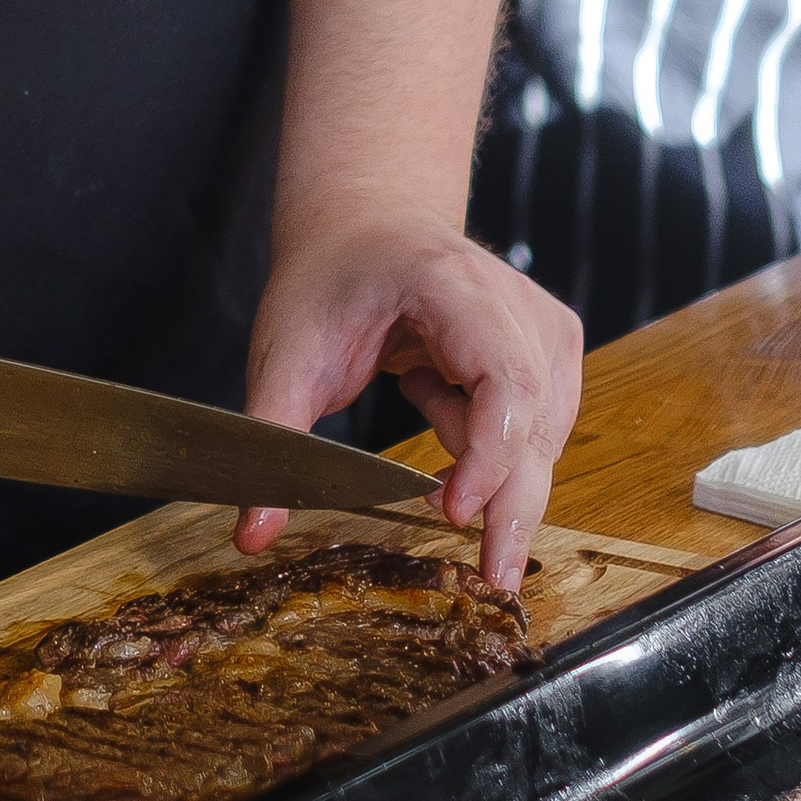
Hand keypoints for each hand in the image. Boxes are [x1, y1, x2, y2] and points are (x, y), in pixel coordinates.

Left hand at [234, 210, 581, 593]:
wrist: (365, 222)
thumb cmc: (329, 278)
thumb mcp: (285, 352)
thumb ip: (273, 439)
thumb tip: (252, 534)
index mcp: (451, 282)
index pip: (501, 376)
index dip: (488, 452)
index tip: (451, 511)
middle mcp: (512, 299)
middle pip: (535, 418)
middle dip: (512, 502)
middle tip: (491, 578)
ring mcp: (539, 324)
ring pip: (543, 432)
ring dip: (489, 466)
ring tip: (417, 408)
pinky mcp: (547, 349)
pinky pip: (537, 425)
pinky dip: (488, 443)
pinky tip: (431, 390)